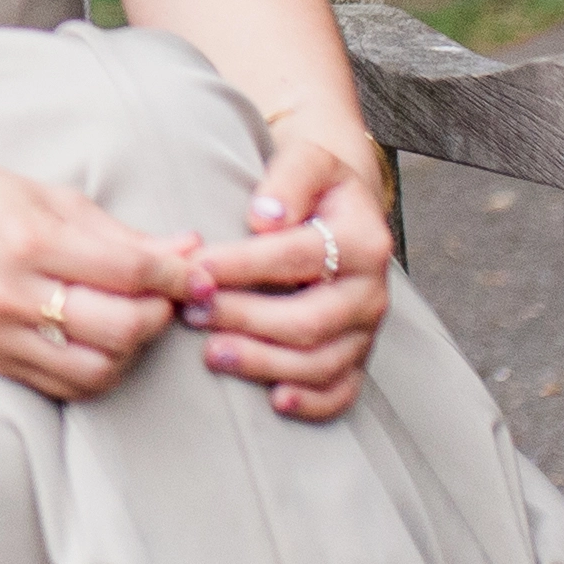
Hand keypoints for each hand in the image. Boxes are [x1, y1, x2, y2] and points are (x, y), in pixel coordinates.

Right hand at [0, 151, 196, 404]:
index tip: (198, 273)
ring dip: (133, 350)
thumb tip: (190, 250)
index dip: (177, 275)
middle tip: (170, 299)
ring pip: (98, 367)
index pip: (129, 269)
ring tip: (135, 321)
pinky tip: (105, 344)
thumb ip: (123, 233)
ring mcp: (3, 333)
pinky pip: (67, 385)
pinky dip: (100, 370)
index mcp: (33, 240)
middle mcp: (16, 292)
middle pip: (120, 327)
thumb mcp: (54, 199)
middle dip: (160, 314)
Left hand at [179, 120, 395, 418]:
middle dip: (244, 320)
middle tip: (191, 314)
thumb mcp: (308, 161)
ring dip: (263, 363)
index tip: (196, 268)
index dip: (243, 266)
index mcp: (363, 240)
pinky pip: (342, 391)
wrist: (342, 211)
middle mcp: (372, 291)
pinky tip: (273, 400)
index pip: (297, 257)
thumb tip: (264, 218)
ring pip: (320, 363)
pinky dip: (311, 402)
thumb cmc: (313, 187)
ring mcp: (367, 330)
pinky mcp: (358, 357)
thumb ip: (289, 179)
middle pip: (308, 320)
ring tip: (211, 353)